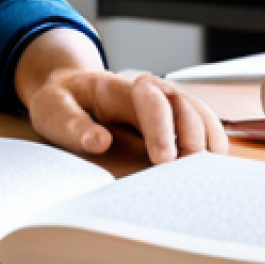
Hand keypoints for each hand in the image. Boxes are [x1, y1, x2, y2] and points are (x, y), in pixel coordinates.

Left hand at [14, 29, 228, 162]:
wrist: (69, 92)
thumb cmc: (61, 103)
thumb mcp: (53, 111)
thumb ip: (73, 125)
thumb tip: (99, 142)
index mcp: (115, 88)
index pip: (150, 98)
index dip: (161, 127)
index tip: (163, 159)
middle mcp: (147, 91)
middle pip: (183, 105)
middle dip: (190, 138)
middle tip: (186, 175)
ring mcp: (163, 103)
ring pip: (199, 114)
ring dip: (207, 142)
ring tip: (204, 175)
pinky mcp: (171, 119)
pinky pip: (202, 126)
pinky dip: (212, 146)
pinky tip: (210, 170)